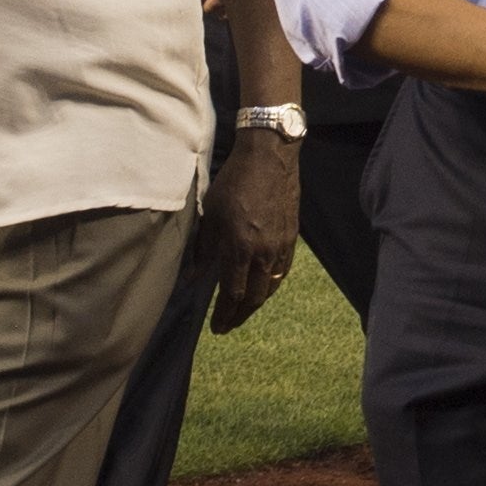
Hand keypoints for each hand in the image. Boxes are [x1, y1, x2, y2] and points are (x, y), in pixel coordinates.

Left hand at [201, 133, 299, 332]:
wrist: (269, 157)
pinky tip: (263, 285)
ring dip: (256, 302)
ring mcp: (281, 245)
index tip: (216, 328)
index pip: (232, 294)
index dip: (224, 315)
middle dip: (240, 316)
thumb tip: (193, 279)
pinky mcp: (292, 236)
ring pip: (271, 287)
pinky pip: (283, 271)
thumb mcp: (210, 215)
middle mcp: (263, 252)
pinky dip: (271, 284)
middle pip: (254, 297)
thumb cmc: (233, 182)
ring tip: (243, 309)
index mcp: (240, 248)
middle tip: (228, 325)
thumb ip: (203, 250)